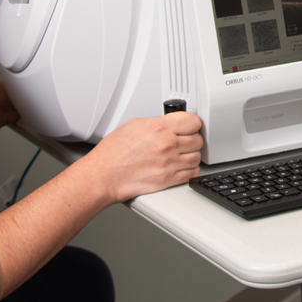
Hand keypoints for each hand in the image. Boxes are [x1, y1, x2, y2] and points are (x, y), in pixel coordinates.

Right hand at [81, 112, 203, 203]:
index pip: (193, 121)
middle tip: (184, 140)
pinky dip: (189, 169)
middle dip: (191, 139)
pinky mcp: (169, 179)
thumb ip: (157, 123)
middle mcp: (167, 145)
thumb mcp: (133, 125)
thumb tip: (169, 123)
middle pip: (197, 139)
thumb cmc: (113, 153)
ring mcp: (169, 163)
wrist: (104, 176)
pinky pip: (192, 172)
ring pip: (197, 157)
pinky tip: (181, 166)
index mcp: (159, 128)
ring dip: (191, 155)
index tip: (189, 126)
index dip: (192, 123)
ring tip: (181, 154)